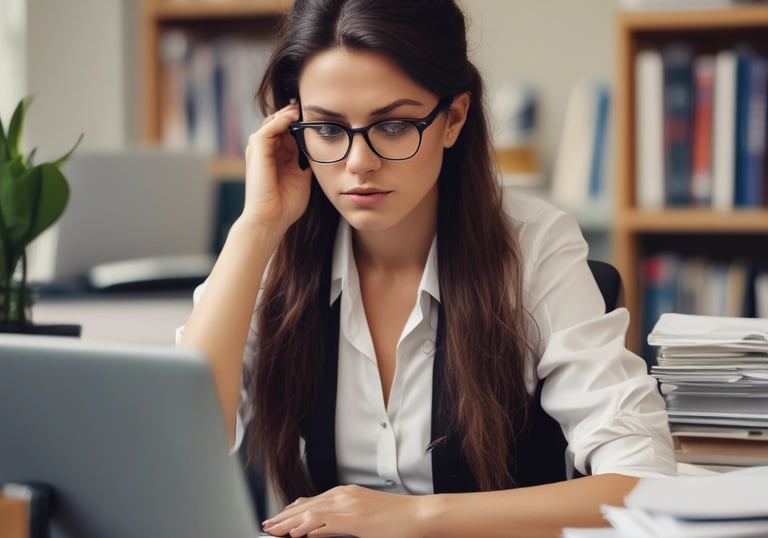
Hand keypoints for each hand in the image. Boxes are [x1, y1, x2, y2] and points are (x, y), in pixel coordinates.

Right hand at [241, 102, 312, 233]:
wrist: (271, 218)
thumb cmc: (286, 204)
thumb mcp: (302, 178)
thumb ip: (307, 163)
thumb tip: (321, 151)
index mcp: (277, 157)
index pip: (288, 132)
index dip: (301, 123)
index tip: (318, 116)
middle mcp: (266, 151)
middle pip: (279, 123)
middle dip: (294, 114)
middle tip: (311, 105)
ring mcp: (260, 150)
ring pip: (274, 122)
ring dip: (289, 114)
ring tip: (304, 108)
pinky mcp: (257, 149)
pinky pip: (269, 127)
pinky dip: (282, 120)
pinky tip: (296, 117)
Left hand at [261, 485, 425, 537]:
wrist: (418, 515)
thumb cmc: (397, 519)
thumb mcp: (365, 515)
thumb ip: (342, 519)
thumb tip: (322, 528)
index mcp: (347, 493)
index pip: (313, 501)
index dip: (293, 510)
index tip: (279, 517)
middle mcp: (345, 495)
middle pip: (307, 505)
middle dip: (285, 516)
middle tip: (268, 525)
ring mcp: (349, 505)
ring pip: (311, 513)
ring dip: (289, 523)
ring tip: (273, 531)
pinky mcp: (354, 519)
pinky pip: (325, 523)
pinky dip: (308, 527)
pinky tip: (296, 534)